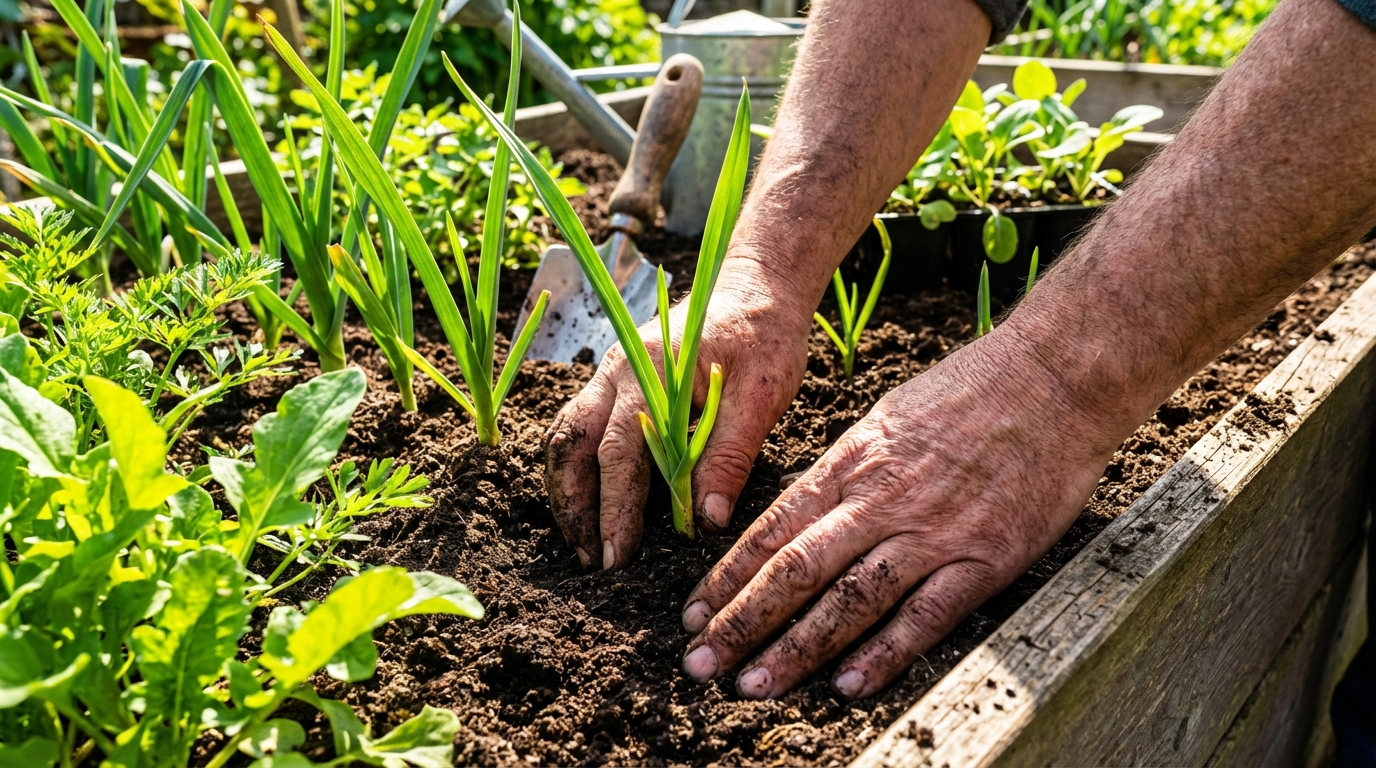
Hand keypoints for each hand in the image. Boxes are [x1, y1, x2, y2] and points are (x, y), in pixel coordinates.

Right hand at [545, 260, 814, 570]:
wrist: (759, 286)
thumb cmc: (765, 335)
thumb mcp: (762, 396)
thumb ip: (729, 455)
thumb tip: (705, 521)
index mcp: (649, 370)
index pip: (617, 451)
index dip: (614, 508)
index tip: (615, 556)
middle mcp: (617, 370)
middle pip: (571, 444)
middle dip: (575, 507)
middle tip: (590, 561)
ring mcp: (610, 374)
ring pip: (565, 436)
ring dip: (568, 491)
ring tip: (584, 543)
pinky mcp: (617, 383)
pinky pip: (579, 427)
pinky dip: (576, 468)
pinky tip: (592, 504)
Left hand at [678, 332, 1119, 699]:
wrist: (1054, 378)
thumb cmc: (970, 391)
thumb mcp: (885, 417)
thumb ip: (843, 472)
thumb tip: (799, 516)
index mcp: (851, 461)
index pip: (772, 529)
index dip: (728, 576)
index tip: (694, 613)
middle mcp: (879, 500)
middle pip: (795, 570)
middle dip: (741, 621)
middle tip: (701, 662)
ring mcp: (931, 532)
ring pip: (848, 600)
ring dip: (795, 648)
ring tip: (753, 685)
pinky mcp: (983, 559)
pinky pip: (925, 616)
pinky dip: (884, 655)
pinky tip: (847, 685)